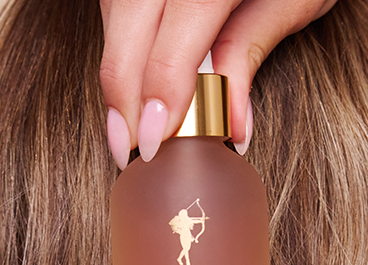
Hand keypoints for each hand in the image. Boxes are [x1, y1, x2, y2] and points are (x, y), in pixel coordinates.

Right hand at [99, 0, 337, 168]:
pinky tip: (132, 81)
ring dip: (117, 71)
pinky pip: (118, 3)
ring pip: (116, 11)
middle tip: (127, 147)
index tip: (154, 140)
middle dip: (122, 91)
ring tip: (127, 124)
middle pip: (130, 19)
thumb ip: (251, 50)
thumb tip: (232, 124)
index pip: (178, 28)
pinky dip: (122, 44)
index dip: (161, 88)